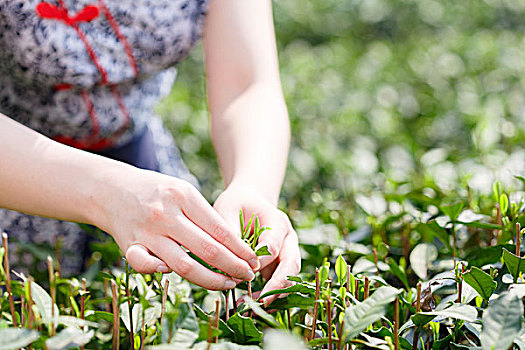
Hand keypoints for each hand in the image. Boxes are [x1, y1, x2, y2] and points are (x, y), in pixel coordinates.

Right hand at [94, 166, 258, 289]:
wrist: (112, 189)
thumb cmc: (157, 191)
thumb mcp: (183, 191)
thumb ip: (204, 216)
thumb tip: (233, 246)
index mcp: (183, 196)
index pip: (220, 229)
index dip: (240, 248)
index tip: (254, 260)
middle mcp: (166, 215)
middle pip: (207, 249)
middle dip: (233, 267)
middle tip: (248, 276)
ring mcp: (147, 232)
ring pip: (184, 265)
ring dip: (210, 279)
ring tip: (229, 284)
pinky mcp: (130, 246)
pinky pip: (146, 267)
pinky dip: (162, 274)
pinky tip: (176, 276)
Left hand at [213, 184, 300, 305]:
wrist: (249, 201)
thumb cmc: (236, 205)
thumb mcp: (228, 209)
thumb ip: (229, 232)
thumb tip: (227, 261)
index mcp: (277, 222)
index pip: (273, 246)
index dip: (261, 261)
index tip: (246, 272)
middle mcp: (288, 239)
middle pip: (291, 265)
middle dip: (277, 285)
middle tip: (260, 302)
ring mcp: (287, 253)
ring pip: (289, 278)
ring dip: (273, 294)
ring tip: (251, 308)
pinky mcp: (280, 265)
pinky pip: (279, 283)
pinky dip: (268, 296)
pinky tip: (250, 306)